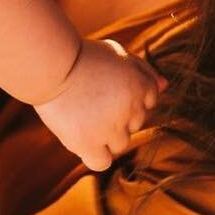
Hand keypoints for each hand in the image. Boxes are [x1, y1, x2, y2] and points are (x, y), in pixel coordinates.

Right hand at [35, 37, 162, 171]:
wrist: (50, 65)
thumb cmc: (82, 57)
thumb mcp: (116, 53)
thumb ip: (143, 70)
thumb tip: (165, 86)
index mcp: (139, 86)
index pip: (149, 102)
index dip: (129, 96)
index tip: (108, 88)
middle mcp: (129, 109)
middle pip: (135, 124)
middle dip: (118, 115)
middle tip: (92, 100)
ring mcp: (110, 129)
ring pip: (120, 144)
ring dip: (106, 136)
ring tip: (84, 116)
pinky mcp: (87, 142)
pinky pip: (102, 162)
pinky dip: (95, 155)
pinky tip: (84, 140)